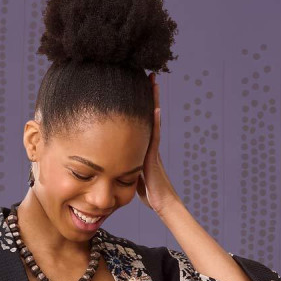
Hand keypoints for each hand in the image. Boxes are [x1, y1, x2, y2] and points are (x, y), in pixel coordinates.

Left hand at [136, 71, 180, 214]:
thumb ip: (128, 167)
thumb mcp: (134, 177)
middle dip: (148, 96)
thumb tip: (115, 164)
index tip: (137, 89)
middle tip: (148, 76)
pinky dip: (154, 122)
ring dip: (153, 102)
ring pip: (152, 121)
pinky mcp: (154, 158)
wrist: (164, 205)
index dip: (140, 106)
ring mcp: (153, 150)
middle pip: (149, 116)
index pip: (142, 123)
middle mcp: (150, 146)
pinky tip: (154, 108)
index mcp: (144, 149)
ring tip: (152, 83)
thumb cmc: (151, 195)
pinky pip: (154, 136)